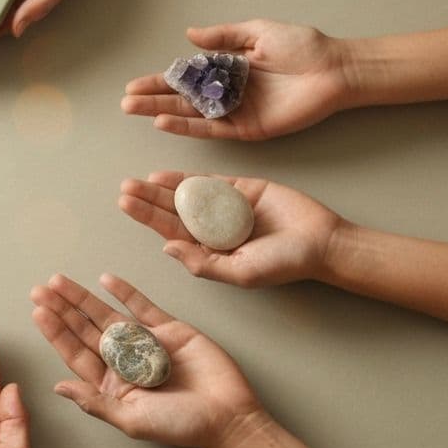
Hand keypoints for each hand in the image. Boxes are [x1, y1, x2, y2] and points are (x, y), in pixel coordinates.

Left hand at [31, 273, 263, 447]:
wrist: (228, 416)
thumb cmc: (181, 427)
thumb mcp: (132, 420)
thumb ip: (96, 403)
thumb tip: (58, 387)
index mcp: (111, 385)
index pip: (76, 353)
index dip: (57, 333)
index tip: (38, 312)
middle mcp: (124, 362)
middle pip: (86, 331)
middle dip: (62, 310)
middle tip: (40, 289)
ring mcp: (145, 343)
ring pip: (107, 315)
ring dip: (84, 299)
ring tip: (60, 282)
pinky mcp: (169, 330)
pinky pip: (142, 307)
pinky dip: (125, 293)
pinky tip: (105, 280)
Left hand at [118, 171, 345, 287]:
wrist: (323, 242)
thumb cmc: (284, 264)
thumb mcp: (241, 272)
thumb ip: (204, 263)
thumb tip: (166, 248)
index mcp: (210, 250)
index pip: (171, 232)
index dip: (148, 218)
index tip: (126, 204)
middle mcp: (213, 229)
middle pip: (174, 212)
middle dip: (149, 200)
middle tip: (125, 187)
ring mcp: (227, 208)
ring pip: (188, 195)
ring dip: (163, 187)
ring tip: (138, 180)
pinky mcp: (243, 189)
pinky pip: (212, 182)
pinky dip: (190, 177)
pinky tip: (168, 174)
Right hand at [121, 20, 352, 139]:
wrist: (334, 69)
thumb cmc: (304, 47)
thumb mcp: (258, 31)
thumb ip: (223, 36)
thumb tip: (190, 35)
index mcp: (228, 68)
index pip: (186, 76)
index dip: (160, 80)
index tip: (134, 84)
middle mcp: (228, 92)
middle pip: (182, 97)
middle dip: (152, 98)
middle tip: (125, 102)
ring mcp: (236, 111)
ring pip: (190, 114)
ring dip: (161, 112)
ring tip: (135, 111)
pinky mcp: (247, 128)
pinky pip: (211, 127)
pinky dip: (187, 126)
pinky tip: (164, 121)